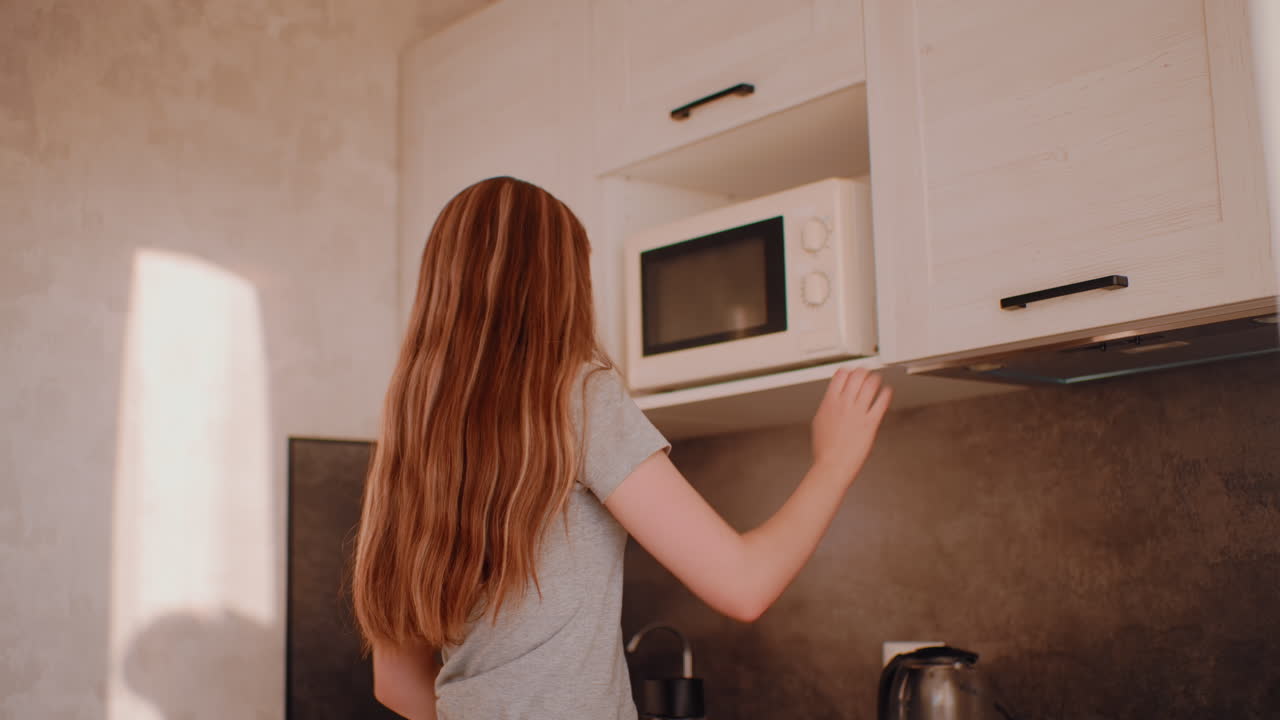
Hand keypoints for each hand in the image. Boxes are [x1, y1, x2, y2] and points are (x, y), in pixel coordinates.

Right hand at [811, 367, 891, 484]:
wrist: (832, 465)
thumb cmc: (825, 449)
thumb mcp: (819, 421)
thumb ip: (828, 406)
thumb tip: (833, 399)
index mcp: (829, 402)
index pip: (840, 375)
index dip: (848, 371)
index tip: (852, 372)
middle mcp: (844, 404)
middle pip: (857, 376)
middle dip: (863, 372)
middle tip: (867, 373)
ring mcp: (858, 413)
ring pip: (870, 385)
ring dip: (876, 380)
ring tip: (878, 380)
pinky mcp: (871, 423)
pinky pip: (881, 402)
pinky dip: (886, 394)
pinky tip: (886, 392)